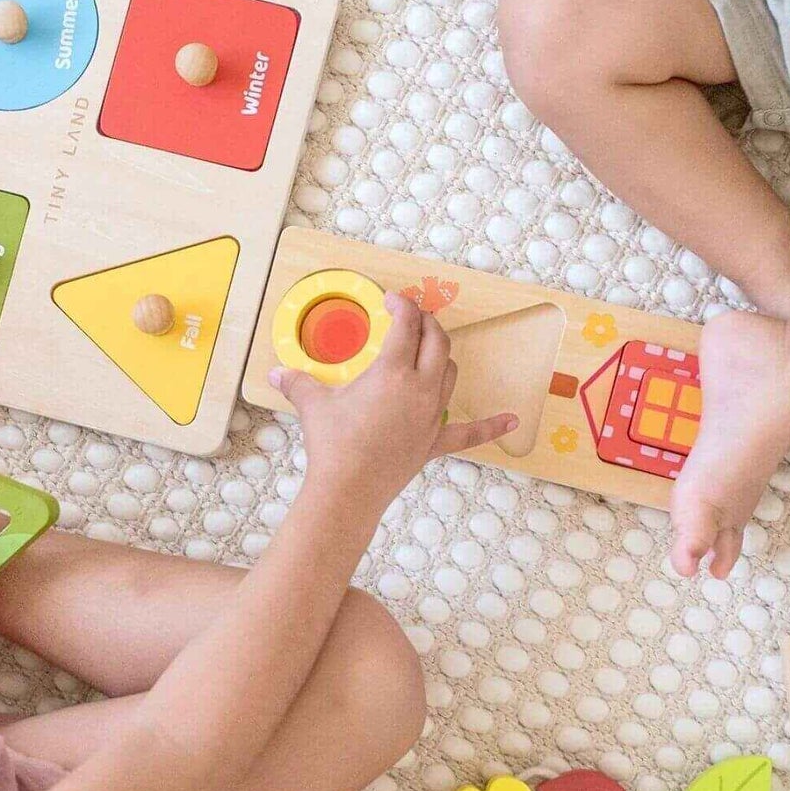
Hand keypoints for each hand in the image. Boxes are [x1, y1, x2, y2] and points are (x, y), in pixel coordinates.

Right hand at [269, 292, 517, 516]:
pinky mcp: (435, 442)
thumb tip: (276, 374)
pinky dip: (491, 426)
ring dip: (441, 356)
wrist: (347, 490)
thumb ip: (298, 383)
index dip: (402, 305)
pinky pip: (470, 432)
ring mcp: (432, 415)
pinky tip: (513, 421)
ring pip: (450, 373)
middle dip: (427, 323)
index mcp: (392, 371)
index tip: (392, 300)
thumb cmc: (332, 444)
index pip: (406, 325)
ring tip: (427, 351)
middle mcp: (420, 388)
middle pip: (437, 341)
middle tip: (411, 318)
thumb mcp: (312, 405)